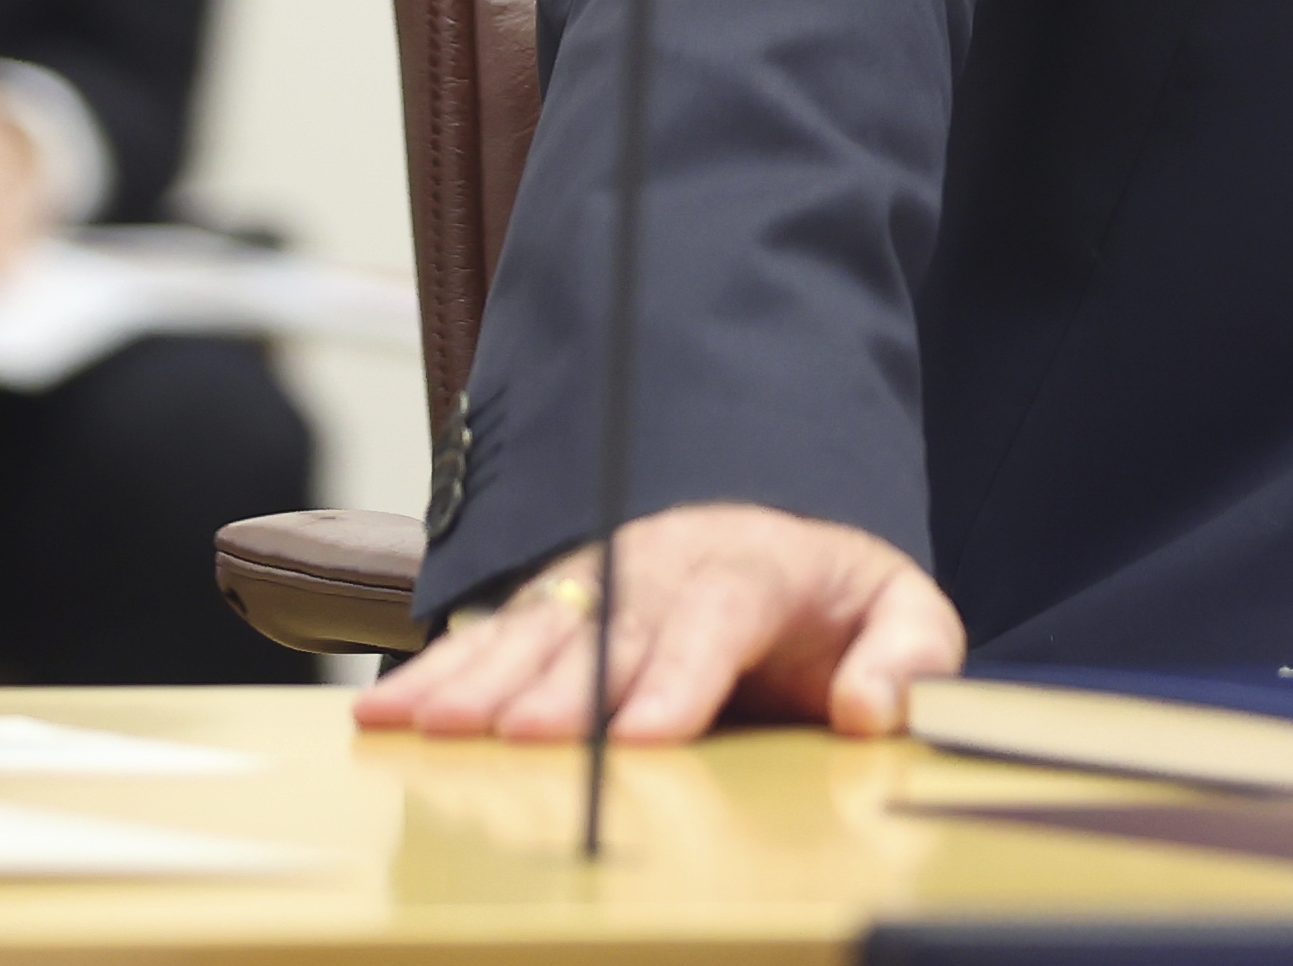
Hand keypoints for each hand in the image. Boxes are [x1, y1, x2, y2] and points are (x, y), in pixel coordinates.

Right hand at [354, 503, 964, 741]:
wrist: (787, 552)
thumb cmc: (844, 606)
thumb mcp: (907, 615)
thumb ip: (907, 659)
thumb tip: (870, 709)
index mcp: (760, 564)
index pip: (719, 610)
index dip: (683, 671)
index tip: (648, 734)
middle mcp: (668, 561)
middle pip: (611, 622)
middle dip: (562, 685)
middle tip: (517, 740)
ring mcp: (603, 577)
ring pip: (538, 627)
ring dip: (479, 680)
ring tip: (424, 728)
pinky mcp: (556, 607)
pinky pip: (492, 639)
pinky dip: (435, 676)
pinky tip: (386, 718)